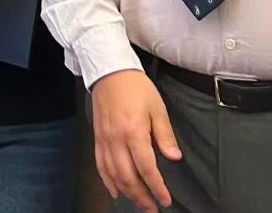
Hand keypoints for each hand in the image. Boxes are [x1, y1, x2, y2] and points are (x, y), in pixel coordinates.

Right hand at [91, 69, 181, 211]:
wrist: (109, 71)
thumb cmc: (135, 87)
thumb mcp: (157, 108)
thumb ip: (165, 135)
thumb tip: (174, 157)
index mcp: (133, 132)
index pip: (146, 168)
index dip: (157, 187)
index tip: (165, 199)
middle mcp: (116, 139)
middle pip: (128, 177)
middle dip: (142, 196)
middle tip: (153, 207)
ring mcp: (104, 140)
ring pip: (113, 175)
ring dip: (127, 192)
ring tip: (139, 202)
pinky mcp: (97, 138)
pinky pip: (100, 165)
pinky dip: (107, 181)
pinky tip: (115, 190)